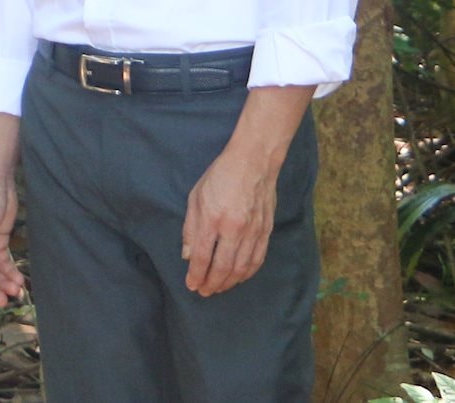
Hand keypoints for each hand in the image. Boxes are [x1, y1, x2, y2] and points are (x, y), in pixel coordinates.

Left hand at [182, 145, 277, 294]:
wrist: (254, 162)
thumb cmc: (220, 176)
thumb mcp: (196, 197)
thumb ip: (191, 228)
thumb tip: (188, 256)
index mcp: (213, 219)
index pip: (203, 256)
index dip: (196, 275)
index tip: (191, 285)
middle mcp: (234, 229)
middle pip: (223, 267)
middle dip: (212, 283)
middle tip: (204, 292)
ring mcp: (253, 232)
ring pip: (241, 268)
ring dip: (229, 282)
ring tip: (218, 288)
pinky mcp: (266, 231)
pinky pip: (257, 260)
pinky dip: (247, 273)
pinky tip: (239, 278)